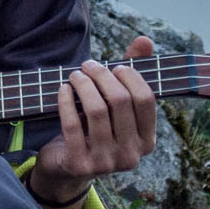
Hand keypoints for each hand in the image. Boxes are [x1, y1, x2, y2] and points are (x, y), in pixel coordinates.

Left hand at [29, 35, 158, 208]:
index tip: (115, 66)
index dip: (130, 77)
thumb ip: (131, 74)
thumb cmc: (95, 129)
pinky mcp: (80, 164)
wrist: (67, 168)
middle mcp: (131, 156)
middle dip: (102, 75)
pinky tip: (62, 89)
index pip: (146, 100)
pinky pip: (72, 124)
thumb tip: (145, 40)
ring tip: (74, 75)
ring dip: (83, 84)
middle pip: (120, 101)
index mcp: (147, 141)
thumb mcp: (115, 107)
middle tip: (88, 65)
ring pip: (97, 110)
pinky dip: (66, 101)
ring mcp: (106, 163)